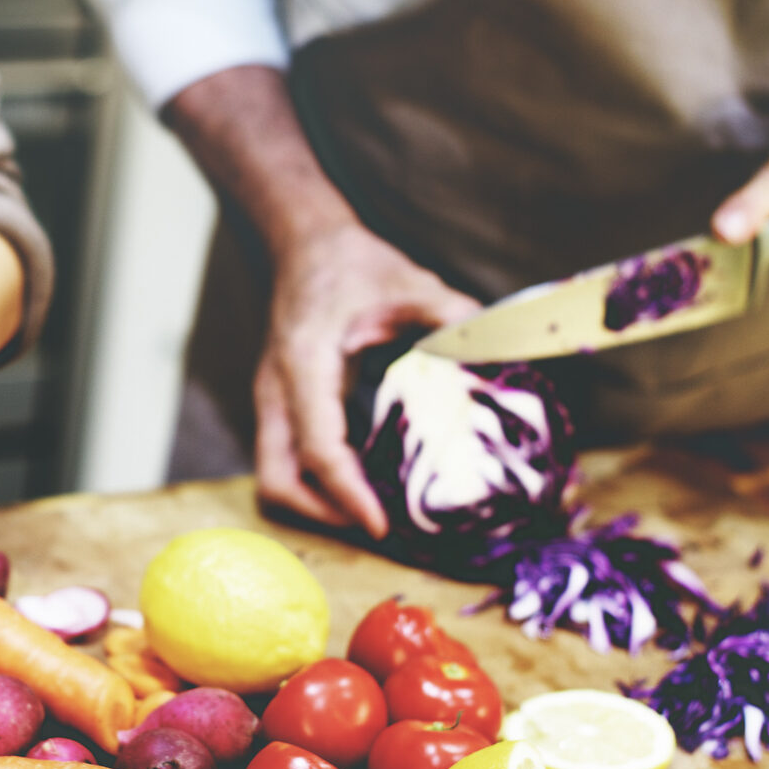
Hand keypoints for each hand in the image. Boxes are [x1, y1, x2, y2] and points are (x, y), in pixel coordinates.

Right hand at [255, 222, 479, 538]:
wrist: (306, 243)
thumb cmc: (351, 263)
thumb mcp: (408, 281)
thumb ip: (451, 315)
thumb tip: (495, 352)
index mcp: (303, 363)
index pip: (318, 446)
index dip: (348, 493)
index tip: (381, 525)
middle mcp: (277, 390)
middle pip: (277, 480)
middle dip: (322, 514)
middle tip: (377, 524)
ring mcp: (273, 401)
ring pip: (275, 477)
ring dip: (316, 505)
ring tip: (370, 512)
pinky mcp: (280, 407)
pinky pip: (288, 461)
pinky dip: (318, 484)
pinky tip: (362, 482)